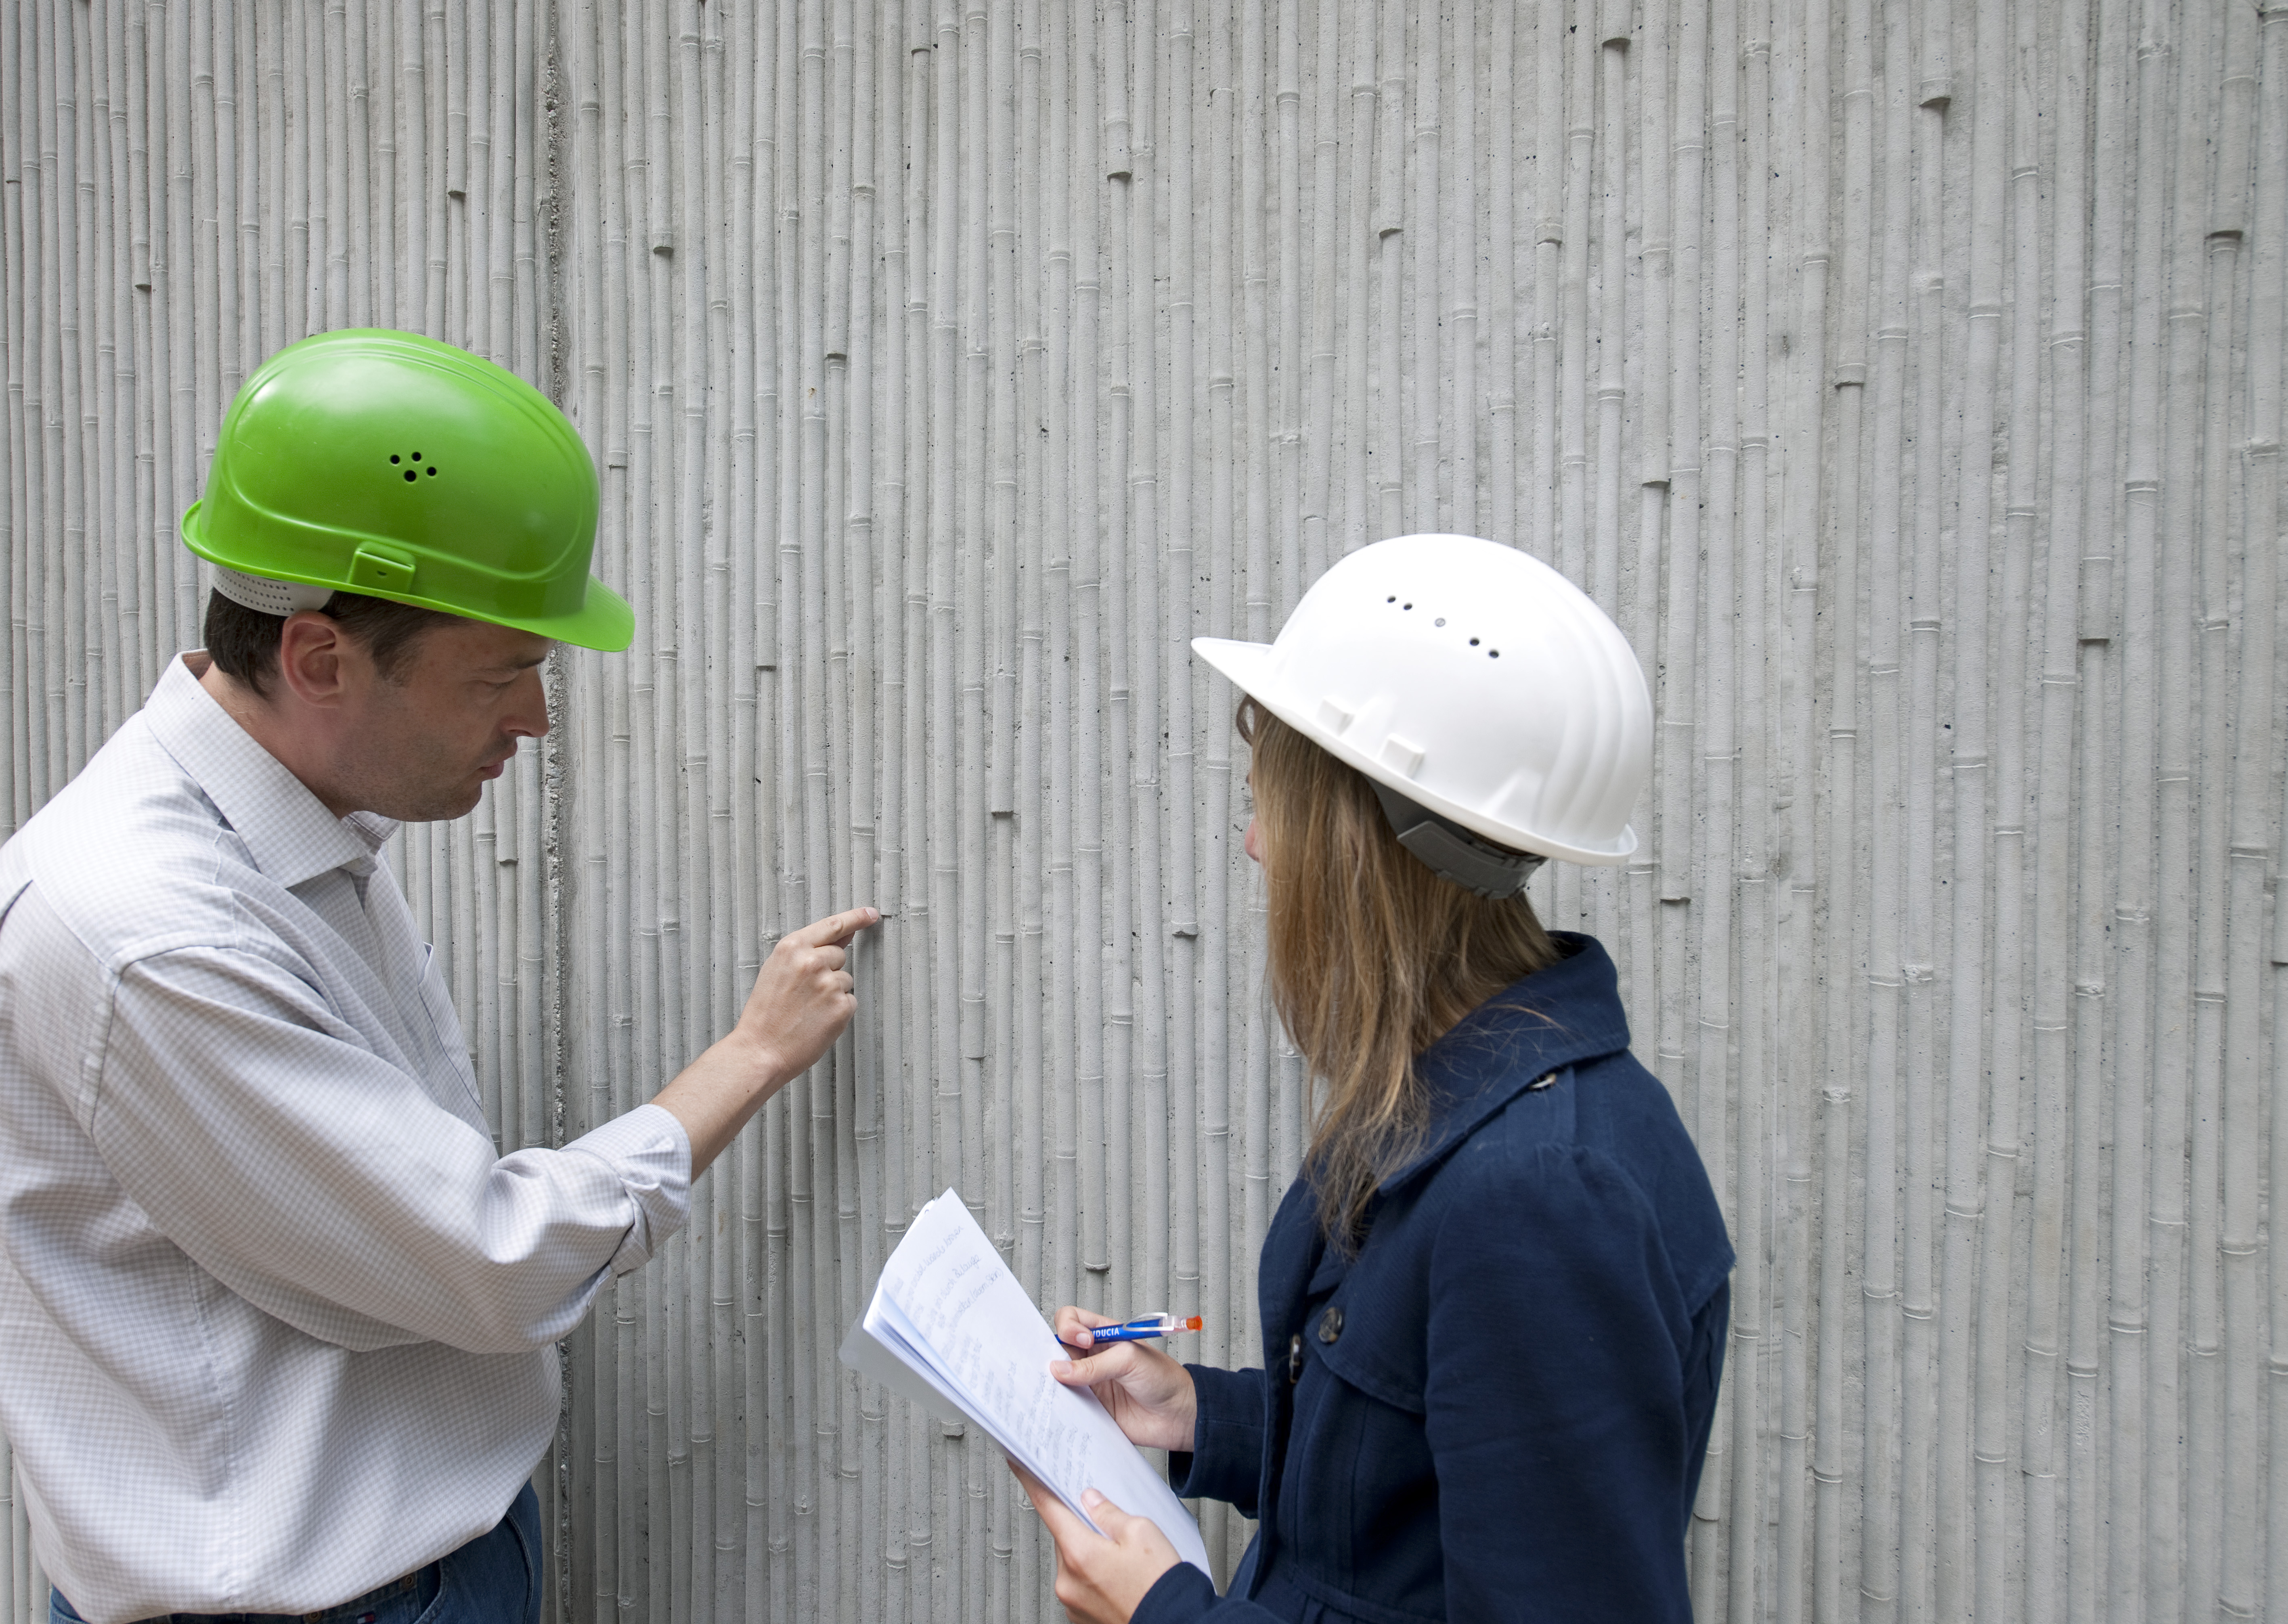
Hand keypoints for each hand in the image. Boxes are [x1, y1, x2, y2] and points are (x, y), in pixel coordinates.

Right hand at [734, 906, 878, 1081]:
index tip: (870, 914)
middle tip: (804, 994)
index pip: (833, 925)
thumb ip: (808, 950)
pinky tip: (816, 1021)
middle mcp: (812, 962)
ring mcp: (829, 984)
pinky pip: (849, 1002)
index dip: (856, 918)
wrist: (760, 1051)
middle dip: (828, 971)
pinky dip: (837, 1012)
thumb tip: (842, 937)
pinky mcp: (841, 1007)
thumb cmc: (765, 1014)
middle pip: (839, 956)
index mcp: (792, 948)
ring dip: (832, 993)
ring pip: (845, 980)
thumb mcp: (777, 970)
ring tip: (806, 1010)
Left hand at [1009, 1459, 1180, 1623]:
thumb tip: (1090, 1500)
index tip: (1020, 1464)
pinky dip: (1094, 1576)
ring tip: (1123, 1560)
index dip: (1033, 1482)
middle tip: (1110, 1526)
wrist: (1175, 1623)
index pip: (1047, 1507)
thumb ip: (1109, 1512)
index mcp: (1080, 1554)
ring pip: (1073, 1562)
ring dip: (1089, 1553)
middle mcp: (1068, 1581)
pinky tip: (1120, 1577)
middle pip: (1064, 1536)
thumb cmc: (1160, 1585)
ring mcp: (1073, 1602)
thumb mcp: (1142, 1532)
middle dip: (1082, 1526)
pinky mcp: (1081, 1617)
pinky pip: (1080, 1585)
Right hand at [1049, 1307, 1197, 1452]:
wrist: (1178, 1415)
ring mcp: (1090, 1382)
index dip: (1069, 1327)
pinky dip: (1060, 1405)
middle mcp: (1093, 1357)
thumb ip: (1094, 1365)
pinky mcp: (1091, 1407)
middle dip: (1051, 1354)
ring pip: (1059, 1377)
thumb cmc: (1164, 1379)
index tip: (1082, 1341)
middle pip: (1058, 1348)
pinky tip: (1062, 1407)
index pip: (1072, 1320)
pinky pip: (1067, 1403)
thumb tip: (1059, 1370)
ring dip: (1053, 1381)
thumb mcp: (1130, 1361)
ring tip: (1055, 1387)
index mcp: (1103, 1335)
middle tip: (1055, 1366)